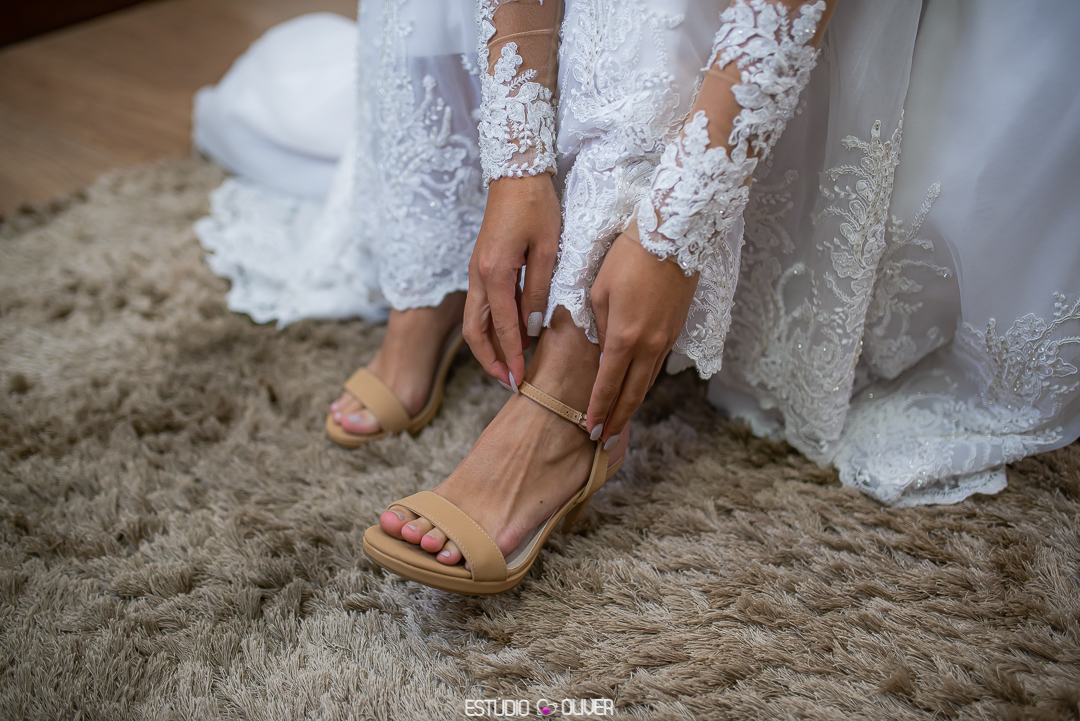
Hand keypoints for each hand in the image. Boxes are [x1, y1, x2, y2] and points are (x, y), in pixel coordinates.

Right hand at [464, 174, 560, 388]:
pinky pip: (481, 306)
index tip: (519, 381)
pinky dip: (491, 328)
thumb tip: (532, 327)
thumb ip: (538, 290)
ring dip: (487, 347)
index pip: (501, 328)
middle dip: (490, 360)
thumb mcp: (546, 249)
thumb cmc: (536, 206)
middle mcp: (478, 275)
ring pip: (474, 320)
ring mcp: (477, 271)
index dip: (511, 357)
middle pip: (474, 331)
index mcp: (494, 273)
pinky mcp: (482, 266)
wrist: (516, 172)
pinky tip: (511, 337)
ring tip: (508, 367)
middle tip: (509, 382)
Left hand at [588, 233, 698, 441]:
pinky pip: (657, 365)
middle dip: (618, 419)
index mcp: (625, 337)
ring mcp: (666, 339)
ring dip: (633, 404)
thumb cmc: (627, 257)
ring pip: (648, 382)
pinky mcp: (675, 329)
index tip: (591, 430)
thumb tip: (602, 350)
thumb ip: (598, 326)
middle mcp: (649, 345)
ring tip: (619, 421)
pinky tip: (636, 388)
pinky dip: (645, 382)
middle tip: (605, 439)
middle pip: (632, 394)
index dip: (599, 410)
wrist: (673, 236)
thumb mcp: (599, 291)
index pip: (609, 385)